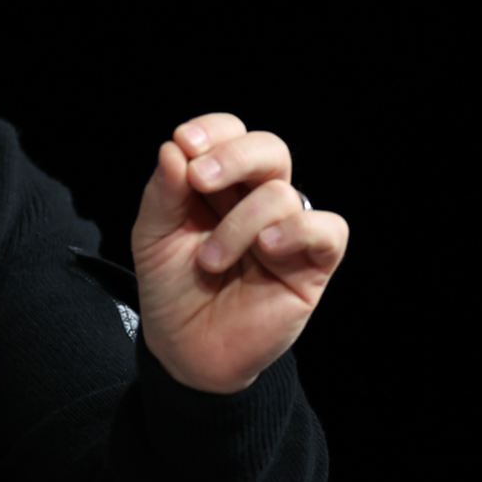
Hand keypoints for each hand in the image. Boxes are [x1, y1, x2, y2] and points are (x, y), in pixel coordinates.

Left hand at [130, 113, 348, 393]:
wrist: (185, 350)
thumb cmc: (171, 288)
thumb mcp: (152, 236)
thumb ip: (163, 193)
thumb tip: (173, 149)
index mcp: (220, 184)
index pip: (230, 134)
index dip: (212, 130)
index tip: (183, 144)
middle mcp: (256, 200)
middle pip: (269, 149)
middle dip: (233, 156)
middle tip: (199, 180)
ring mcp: (286, 230)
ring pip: (283, 193)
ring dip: (239, 222)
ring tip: (209, 261)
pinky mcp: (312, 265)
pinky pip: (329, 230)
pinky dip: (296, 230)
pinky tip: (265, 248)